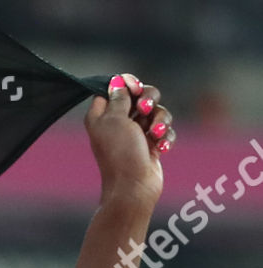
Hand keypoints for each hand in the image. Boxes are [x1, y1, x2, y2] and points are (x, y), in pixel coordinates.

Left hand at [85, 72, 171, 206]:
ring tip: (156, 135)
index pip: (114, 88)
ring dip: (160, 121)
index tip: (135, 89)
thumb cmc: (121, 153)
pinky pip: (165, 130)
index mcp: (101, 114)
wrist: (134, 186)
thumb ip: (118, 98)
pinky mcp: (151, 143)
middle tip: (145, 109)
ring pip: (157, 112)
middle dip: (149, 100)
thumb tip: (118, 81)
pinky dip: (166, 137)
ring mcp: (136, 133)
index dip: (127, 84)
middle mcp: (118, 121)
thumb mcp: (115, 120)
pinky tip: (163, 148)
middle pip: (140, 95)